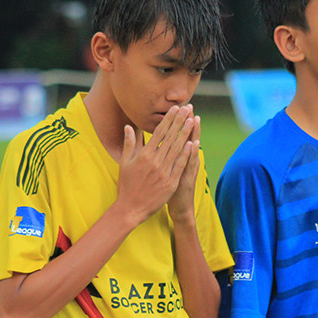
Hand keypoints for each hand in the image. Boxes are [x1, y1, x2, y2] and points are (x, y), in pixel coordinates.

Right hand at [116, 104, 195, 224]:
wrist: (130, 208)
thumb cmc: (127, 185)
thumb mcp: (124, 163)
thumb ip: (129, 143)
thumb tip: (128, 126)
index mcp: (143, 155)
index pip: (158, 132)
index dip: (168, 120)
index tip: (175, 109)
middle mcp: (154, 161)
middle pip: (170, 137)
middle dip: (179, 121)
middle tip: (187, 108)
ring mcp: (163, 172)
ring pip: (177, 148)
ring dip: (185, 134)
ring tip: (193, 121)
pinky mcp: (170, 182)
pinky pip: (180, 165)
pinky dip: (187, 154)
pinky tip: (193, 144)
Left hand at [167, 112, 200, 223]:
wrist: (179, 207)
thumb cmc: (170, 187)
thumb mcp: (170, 169)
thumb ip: (166, 154)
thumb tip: (159, 141)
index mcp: (179, 157)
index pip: (179, 136)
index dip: (179, 122)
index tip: (179, 107)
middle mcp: (186, 161)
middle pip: (187, 138)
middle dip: (188, 122)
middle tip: (190, 107)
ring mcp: (188, 168)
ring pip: (191, 149)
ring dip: (193, 134)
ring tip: (195, 120)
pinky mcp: (187, 178)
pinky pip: (190, 165)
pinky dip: (192, 154)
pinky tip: (194, 144)